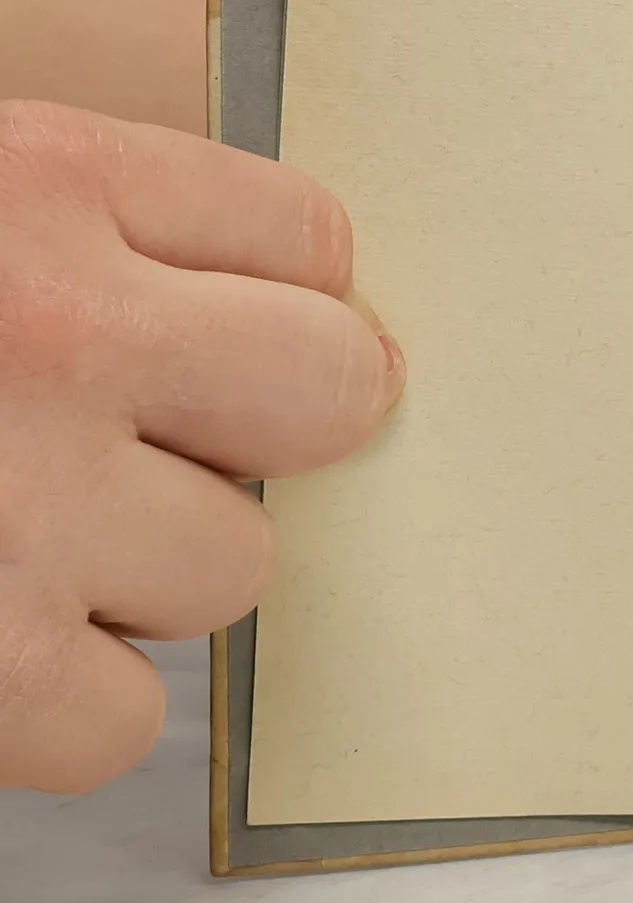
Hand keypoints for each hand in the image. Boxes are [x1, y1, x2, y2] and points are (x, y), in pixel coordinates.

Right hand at [0, 101, 402, 790]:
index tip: (238, 326)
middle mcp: (61, 332)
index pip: (308, 240)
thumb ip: (93, 232)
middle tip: (171, 434)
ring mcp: (25, 506)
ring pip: (236, 566)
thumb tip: (263, 294)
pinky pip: (122, 721)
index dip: (281, 296)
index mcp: (45, 181)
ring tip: (25, 532)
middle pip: (332, 392)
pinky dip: (64, 700)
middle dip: (268, 425)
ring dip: (150, 568)